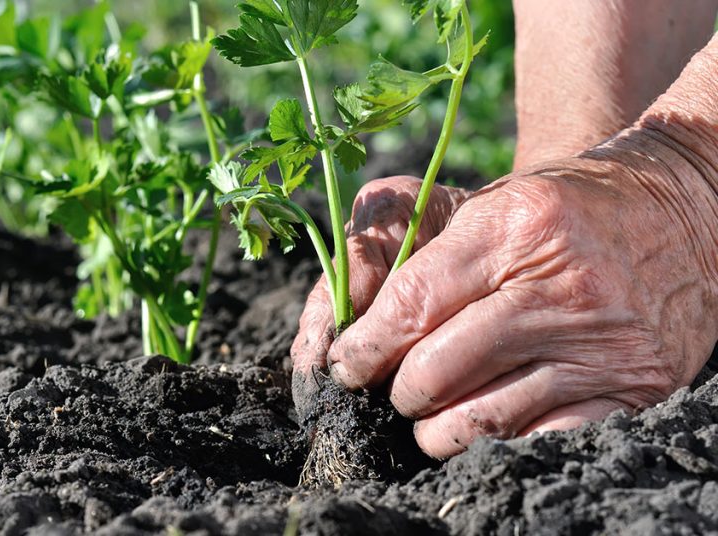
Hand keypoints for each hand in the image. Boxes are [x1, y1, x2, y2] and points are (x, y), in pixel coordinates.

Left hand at [325, 131, 717, 457]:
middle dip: (397, 391)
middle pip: (438, 369)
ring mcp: (601, 339)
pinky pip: (545, 438)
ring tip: (430, 418)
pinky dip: (500, 442)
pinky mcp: (635, 383)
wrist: (672, 206)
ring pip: (484, 416)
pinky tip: (484, 426)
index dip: (365, 347)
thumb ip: (399, 251)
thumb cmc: (550, 208)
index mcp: (513, 226)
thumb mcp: (475, 203)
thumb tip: (332, 329)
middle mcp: (560, 285)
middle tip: (394, 389)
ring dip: (438, 429)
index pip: (411, 305)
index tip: (345, 365)